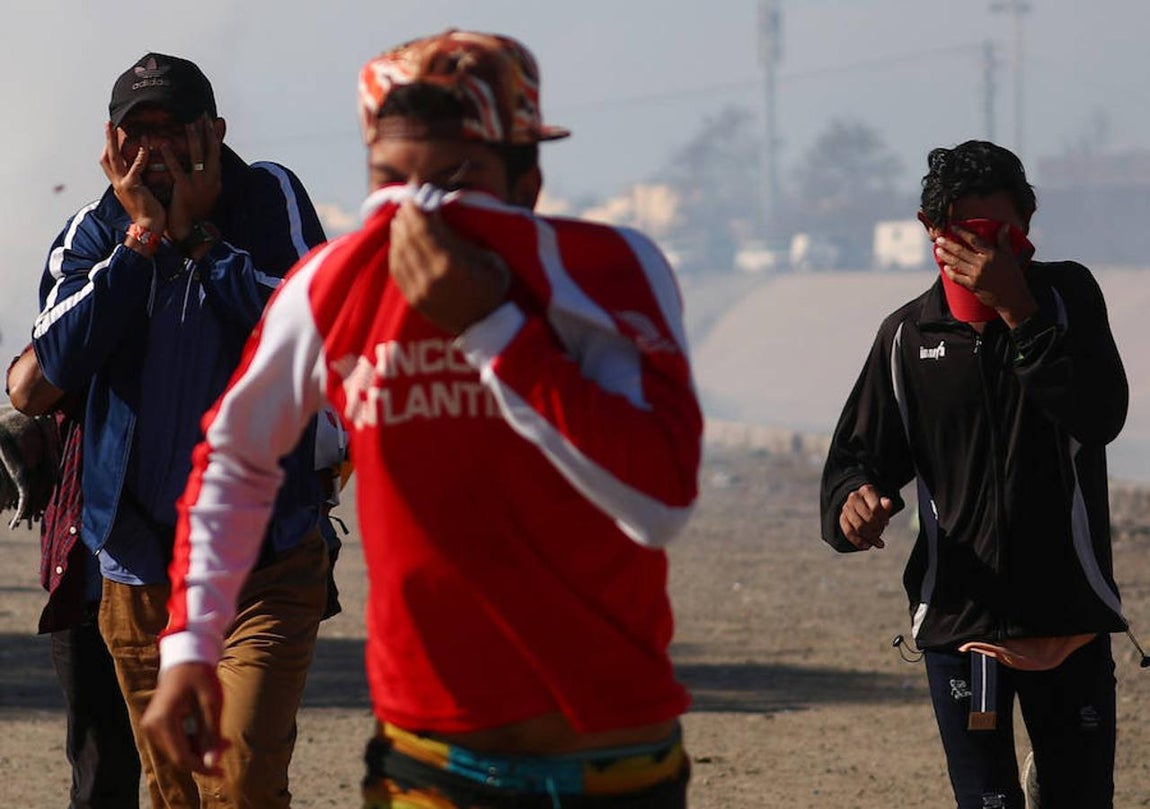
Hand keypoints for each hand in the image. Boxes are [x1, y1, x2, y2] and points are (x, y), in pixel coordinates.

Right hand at [100, 121, 164, 234]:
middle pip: (107, 156)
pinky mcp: (132, 186)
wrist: (149, 229)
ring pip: (114, 157)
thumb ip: (140, 183)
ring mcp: (122, 184)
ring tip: (118, 126)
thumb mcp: (142, 195)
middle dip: (107, 139)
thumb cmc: (150, 214)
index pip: (110, 162)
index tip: (113, 133)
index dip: (110, 147)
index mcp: (119, 185)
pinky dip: (140, 153)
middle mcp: (117, 183)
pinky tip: (145, 142)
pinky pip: (135, 166)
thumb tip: (146, 174)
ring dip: (114, 140)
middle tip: (109, 122)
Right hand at [140, 662, 226, 774]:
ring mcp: (151, 726)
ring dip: (199, 749)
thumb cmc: (200, 676)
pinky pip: (174, 742)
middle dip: (203, 756)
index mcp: (163, 720)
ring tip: (221, 737)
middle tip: (227, 744)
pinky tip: (208, 732)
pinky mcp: (155, 725)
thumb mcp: (211, 704)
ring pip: (177, 750)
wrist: (186, 657)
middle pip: (178, 755)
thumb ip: (211, 734)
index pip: (181, 756)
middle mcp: (151, 726)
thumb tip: (212, 764)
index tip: (222, 771)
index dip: (202, 767)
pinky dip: (192, 741)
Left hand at [164, 115, 222, 243]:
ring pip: (198, 156)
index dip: (214, 134)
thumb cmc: (197, 211)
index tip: (210, 118)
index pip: (216, 151)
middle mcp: (211, 179)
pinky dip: (171, 156)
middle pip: (211, 149)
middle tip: (200, 113)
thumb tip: (212, 163)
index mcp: (216, 178)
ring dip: (193, 138)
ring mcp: (199, 184)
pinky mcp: (185, 189)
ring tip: (187, 122)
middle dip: (206, 131)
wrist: (192, 230)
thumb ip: (210, 176)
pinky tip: (164, 145)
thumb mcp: (209, 192)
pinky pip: (177, 169)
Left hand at [389, 200, 509, 333]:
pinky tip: (399, 240)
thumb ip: (459, 237)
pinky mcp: (413, 299)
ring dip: (399, 232)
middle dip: (407, 217)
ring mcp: (419, 291)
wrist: (487, 324)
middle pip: (409, 238)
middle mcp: (431, 278)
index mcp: (451, 265)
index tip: (416, 195)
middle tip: (408, 203)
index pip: (425, 228)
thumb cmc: (492, 286)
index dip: (418, 209)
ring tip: (402, 218)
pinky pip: (397, 269)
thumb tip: (437, 213)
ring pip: (399, 252)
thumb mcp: (486, 257)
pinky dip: (396, 250)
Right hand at [839, 484, 892, 549]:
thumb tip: (887, 503)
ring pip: (858, 527)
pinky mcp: (842, 518)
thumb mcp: (882, 502)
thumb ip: (886, 504)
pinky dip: (858, 541)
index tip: (886, 524)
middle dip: (877, 530)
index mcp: (866, 490)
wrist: (860, 502)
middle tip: (880, 534)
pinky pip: (849, 532)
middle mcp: (854, 497)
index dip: (883, 519)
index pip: (876, 508)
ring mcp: (846, 507)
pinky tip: (867, 546)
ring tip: (876, 542)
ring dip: (869, 537)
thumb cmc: (875, 504)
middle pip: (868, 519)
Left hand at [934, 224, 1036, 326]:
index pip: (974, 240)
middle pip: (961, 251)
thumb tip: (1005, 225)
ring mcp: (976, 275)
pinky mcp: (971, 286)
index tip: (953, 227)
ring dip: (946, 256)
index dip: (962, 232)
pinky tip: (945, 267)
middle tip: (939, 239)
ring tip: (938, 250)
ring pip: (956, 263)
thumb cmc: (1013, 275)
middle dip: (948, 244)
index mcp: (992, 254)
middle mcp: (982, 264)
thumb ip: (1004, 241)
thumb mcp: (1010, 256)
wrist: (1012, 298)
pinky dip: (950, 272)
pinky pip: (957, 278)